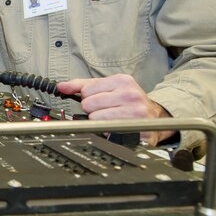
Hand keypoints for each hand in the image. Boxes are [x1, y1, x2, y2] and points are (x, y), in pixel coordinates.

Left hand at [56, 74, 173, 144]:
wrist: (153, 118)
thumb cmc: (127, 102)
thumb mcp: (108, 87)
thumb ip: (82, 85)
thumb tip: (61, 86)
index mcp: (122, 81)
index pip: (86, 91)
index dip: (89, 98)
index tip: (99, 100)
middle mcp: (130, 95)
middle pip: (88, 105)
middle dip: (93, 110)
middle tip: (106, 111)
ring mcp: (135, 113)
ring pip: (95, 119)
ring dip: (99, 123)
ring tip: (112, 119)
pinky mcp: (137, 130)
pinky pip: (107, 134)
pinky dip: (108, 133)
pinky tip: (116, 129)